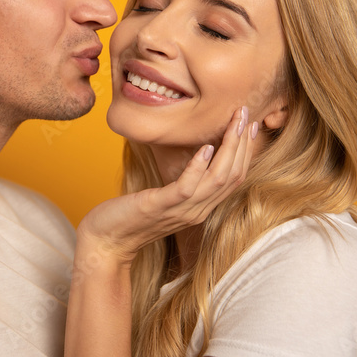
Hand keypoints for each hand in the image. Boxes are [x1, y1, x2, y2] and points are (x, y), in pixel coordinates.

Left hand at [79, 105, 256, 263]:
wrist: (107, 242)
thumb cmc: (132, 215)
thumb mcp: (165, 197)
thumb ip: (184, 183)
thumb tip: (196, 156)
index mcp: (201, 207)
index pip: (234, 178)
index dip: (245, 152)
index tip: (249, 125)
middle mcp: (197, 211)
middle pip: (232, 176)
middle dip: (242, 143)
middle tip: (246, 114)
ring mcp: (181, 211)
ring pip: (217, 179)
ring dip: (229, 148)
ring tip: (234, 123)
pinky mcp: (161, 206)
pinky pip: (187, 187)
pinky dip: (198, 166)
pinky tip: (205, 147)